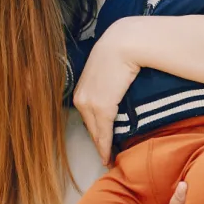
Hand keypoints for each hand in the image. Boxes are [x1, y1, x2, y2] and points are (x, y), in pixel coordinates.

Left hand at [73, 22, 140, 165]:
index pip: (87, 116)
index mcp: (81, 89)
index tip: (99, 143)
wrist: (123, 44)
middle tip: (104, 156)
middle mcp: (81, 98)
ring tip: (107, 159)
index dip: (94, 131)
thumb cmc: (118, 51)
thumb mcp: (106, 67)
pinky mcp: (102, 107)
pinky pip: (104, 132)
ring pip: (95, 132)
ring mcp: (90, 103)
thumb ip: (106, 81)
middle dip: (97, 141)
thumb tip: (115, 87)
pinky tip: (108, 155)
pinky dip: (105, 146)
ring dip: (102, 147)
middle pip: (90, 126)